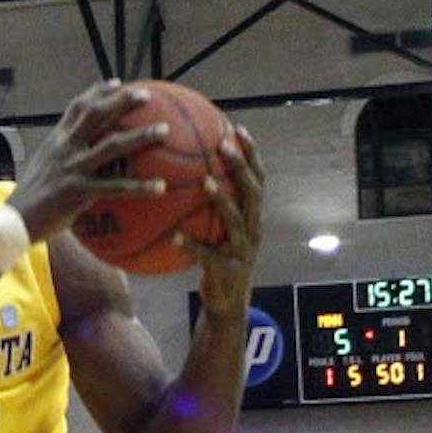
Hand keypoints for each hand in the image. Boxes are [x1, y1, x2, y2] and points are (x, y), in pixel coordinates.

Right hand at [10, 80, 175, 241]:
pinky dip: (140, 187)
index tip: (117, 82)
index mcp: (55, 142)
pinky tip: (160, 188)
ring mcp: (71, 170)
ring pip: (112, 145)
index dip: (97, 92)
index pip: (76, 107)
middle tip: (147, 95)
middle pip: (96, 115)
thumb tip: (79, 161)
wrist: (10, 225)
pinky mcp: (78, 193)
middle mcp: (63, 150)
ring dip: (141, 135)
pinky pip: (116, 187)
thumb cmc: (28, 203)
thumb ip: (59, 161)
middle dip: (122, 101)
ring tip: (164, 131)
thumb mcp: (40, 172)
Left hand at [182, 126, 263, 321]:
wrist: (227, 304)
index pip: (257, 178)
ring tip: (203, 182)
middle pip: (253, 192)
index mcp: (253, 217)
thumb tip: (180, 178)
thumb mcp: (217, 232)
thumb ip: (208, 208)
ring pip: (237, 221)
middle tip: (224, 146)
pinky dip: (192, 245)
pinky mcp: (230, 271)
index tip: (236, 128)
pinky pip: (209, 256)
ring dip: (221, 200)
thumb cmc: (216, 261)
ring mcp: (244, 251)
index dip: (251, 154)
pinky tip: (174, 236)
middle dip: (241, 167)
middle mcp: (254, 230)